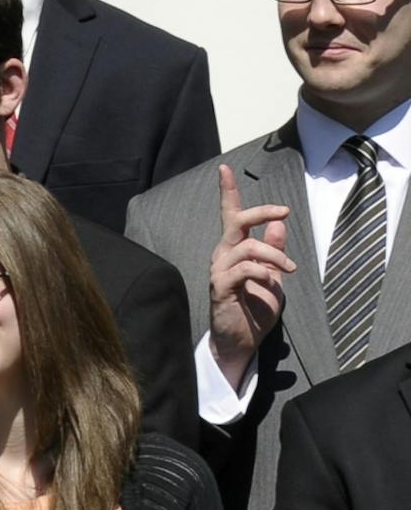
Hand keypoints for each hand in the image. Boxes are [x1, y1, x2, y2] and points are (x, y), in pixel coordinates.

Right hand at [207, 163, 294, 391]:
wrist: (242, 340)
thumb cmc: (254, 308)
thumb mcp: (273, 275)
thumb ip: (274, 250)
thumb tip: (279, 224)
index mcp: (234, 249)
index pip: (230, 215)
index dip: (227, 191)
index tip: (224, 169)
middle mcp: (223, 255)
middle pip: (236, 221)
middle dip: (260, 211)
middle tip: (284, 212)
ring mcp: (220, 271)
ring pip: (246, 246)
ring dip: (274, 254)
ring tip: (290, 269)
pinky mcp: (221, 287)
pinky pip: (243, 269)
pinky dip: (261, 271)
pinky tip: (271, 282)